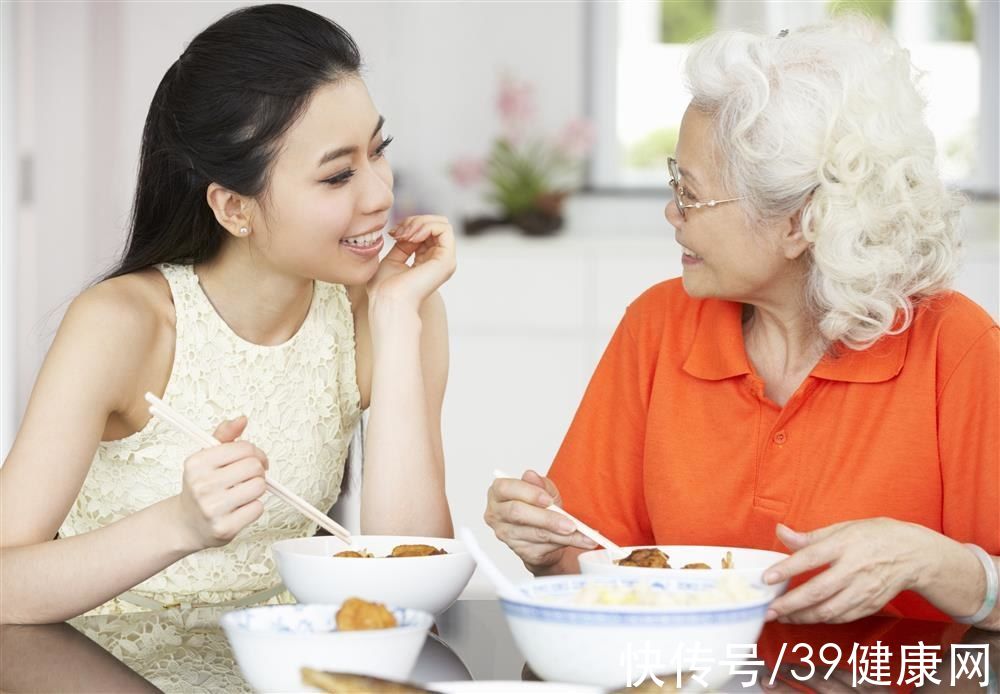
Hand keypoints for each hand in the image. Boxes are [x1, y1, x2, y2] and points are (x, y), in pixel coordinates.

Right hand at [173, 417, 269, 550]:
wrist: (186, 524)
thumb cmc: (202, 486)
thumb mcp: (207, 457)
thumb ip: (225, 435)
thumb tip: (242, 419)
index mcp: (197, 463)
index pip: (245, 448)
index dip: (255, 452)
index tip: (252, 459)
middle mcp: (202, 485)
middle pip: (254, 467)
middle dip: (257, 471)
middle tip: (249, 477)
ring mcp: (212, 508)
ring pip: (259, 487)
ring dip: (257, 489)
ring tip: (242, 492)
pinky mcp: (224, 528)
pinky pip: (257, 508)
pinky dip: (253, 507)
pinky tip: (239, 508)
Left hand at [367, 215, 455, 315]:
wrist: (388, 302)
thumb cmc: (384, 289)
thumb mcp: (392, 260)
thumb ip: (403, 245)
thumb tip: (407, 230)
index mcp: (427, 263)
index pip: (427, 232)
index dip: (410, 225)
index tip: (393, 233)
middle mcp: (439, 261)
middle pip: (435, 225)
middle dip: (415, 221)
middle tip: (398, 232)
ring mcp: (445, 260)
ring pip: (441, 224)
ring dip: (420, 222)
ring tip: (404, 234)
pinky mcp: (447, 259)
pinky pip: (444, 229)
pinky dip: (426, 226)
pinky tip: (411, 236)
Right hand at [484, 470, 596, 573]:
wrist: (544, 534)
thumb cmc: (540, 507)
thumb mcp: (544, 490)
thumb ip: (540, 484)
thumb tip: (531, 476)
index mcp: (498, 493)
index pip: (506, 489)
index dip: (528, 493)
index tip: (549, 499)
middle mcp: (497, 514)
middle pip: (518, 513)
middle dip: (547, 518)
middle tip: (570, 523)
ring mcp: (507, 535)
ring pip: (535, 533)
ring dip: (563, 535)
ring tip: (583, 534)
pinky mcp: (520, 551)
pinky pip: (544, 547)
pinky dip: (565, 543)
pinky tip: (579, 541)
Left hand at [762, 518, 932, 623]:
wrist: (914, 554)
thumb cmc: (874, 536)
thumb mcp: (842, 528)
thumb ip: (809, 536)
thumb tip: (780, 532)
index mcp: (844, 544)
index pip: (811, 557)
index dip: (787, 569)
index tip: (767, 578)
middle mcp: (853, 569)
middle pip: (818, 590)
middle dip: (790, 603)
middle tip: (769, 610)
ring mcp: (863, 590)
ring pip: (829, 610)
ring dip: (803, 616)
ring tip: (782, 617)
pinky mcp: (870, 605)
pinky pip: (842, 617)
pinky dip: (822, 619)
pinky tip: (807, 617)